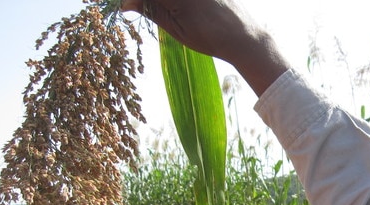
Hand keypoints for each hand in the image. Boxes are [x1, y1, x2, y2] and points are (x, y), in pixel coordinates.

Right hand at [121, 0, 288, 95]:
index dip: (133, 0)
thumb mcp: (175, 28)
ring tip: (159, 10)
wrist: (244, 37)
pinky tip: (177, 8)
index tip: (128, 6)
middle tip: (138, 7)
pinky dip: (174, 2)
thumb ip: (150, 9)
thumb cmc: (209, 36)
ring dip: (161, 2)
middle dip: (147, 1)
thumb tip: (126, 3)